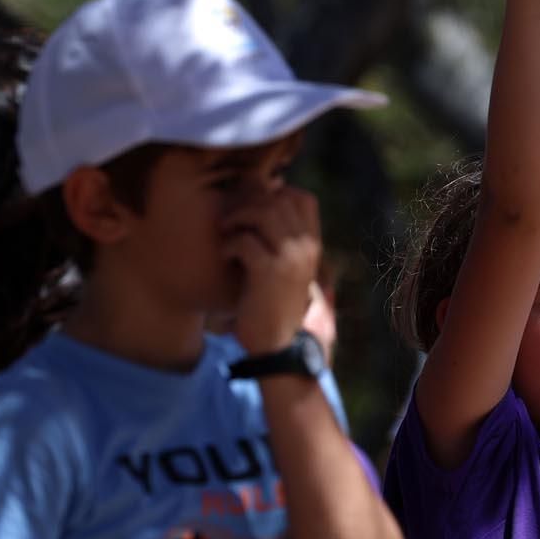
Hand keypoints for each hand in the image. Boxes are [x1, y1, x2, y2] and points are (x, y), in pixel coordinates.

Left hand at [224, 185, 320, 355]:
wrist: (278, 344)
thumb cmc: (275, 304)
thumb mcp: (289, 268)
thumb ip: (284, 240)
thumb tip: (262, 205)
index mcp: (313, 244)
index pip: (302, 197)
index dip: (274, 194)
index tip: (253, 207)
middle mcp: (306, 247)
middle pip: (277, 200)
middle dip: (248, 203)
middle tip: (231, 219)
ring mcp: (290, 258)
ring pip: (262, 213)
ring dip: (237, 218)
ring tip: (227, 232)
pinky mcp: (268, 273)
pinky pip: (244, 240)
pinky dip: (229, 245)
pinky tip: (226, 256)